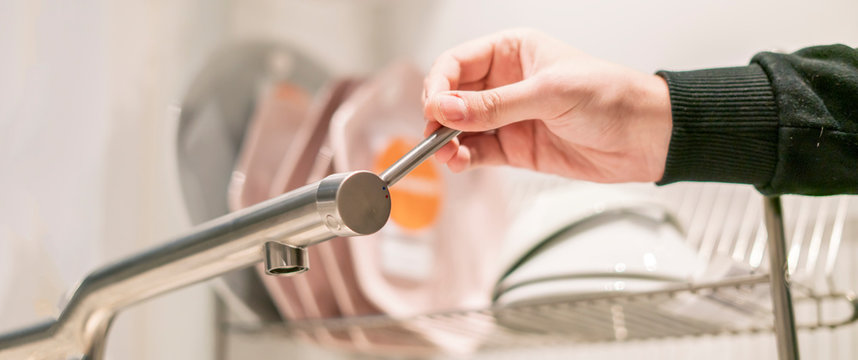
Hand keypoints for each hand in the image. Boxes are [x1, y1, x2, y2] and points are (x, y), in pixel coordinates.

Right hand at [423, 28, 672, 182]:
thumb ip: (495, 105)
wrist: (647, 137)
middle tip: (434, 134)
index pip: (457, 63)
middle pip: (452, 96)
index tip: (434, 108)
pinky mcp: (514, 148)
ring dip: (447, 141)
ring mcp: (508, 117)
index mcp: (512, 52)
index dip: (439, 84)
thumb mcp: (549, 94)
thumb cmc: (611, 97)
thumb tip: (447, 109)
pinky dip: (463, 159)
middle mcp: (505, 82)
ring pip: (461, 128)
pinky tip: (460, 162)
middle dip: (438, 115)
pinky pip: (477, 152)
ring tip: (446, 154)